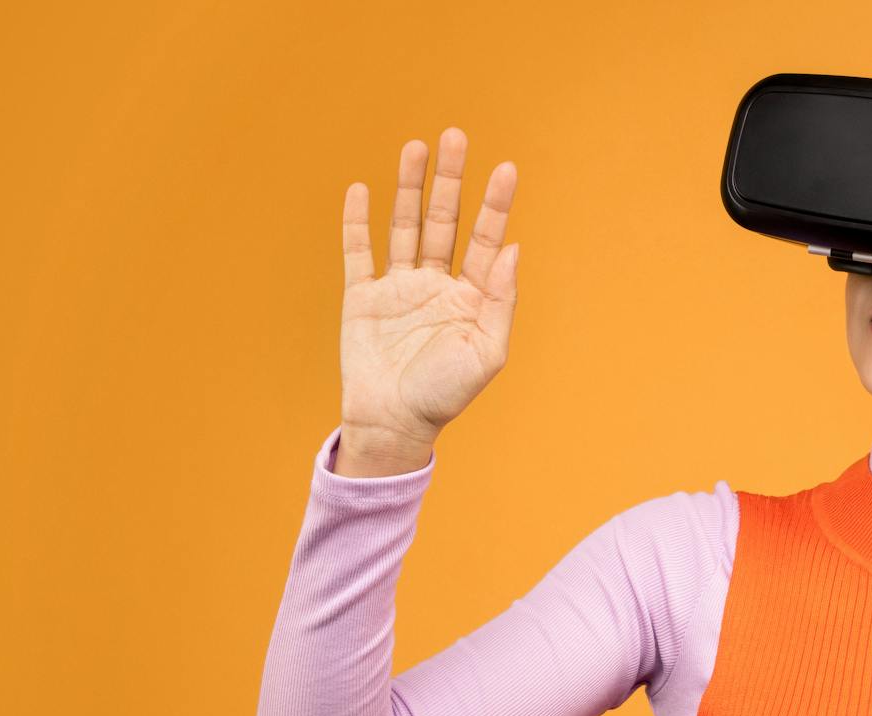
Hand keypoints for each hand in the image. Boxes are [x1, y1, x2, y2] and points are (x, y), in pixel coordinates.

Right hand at [338, 127, 520, 453]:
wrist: (394, 423)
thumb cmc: (445, 395)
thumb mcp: (487, 352)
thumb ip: (500, 299)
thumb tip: (512, 248)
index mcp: (472, 297)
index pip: (486, 239)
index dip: (495, 204)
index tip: (506, 168)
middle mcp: (437, 285)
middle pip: (445, 220)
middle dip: (450, 179)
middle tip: (455, 136)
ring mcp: (399, 288)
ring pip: (405, 226)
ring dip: (409, 187)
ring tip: (416, 148)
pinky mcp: (362, 297)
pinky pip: (359, 252)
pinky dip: (359, 222)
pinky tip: (363, 190)